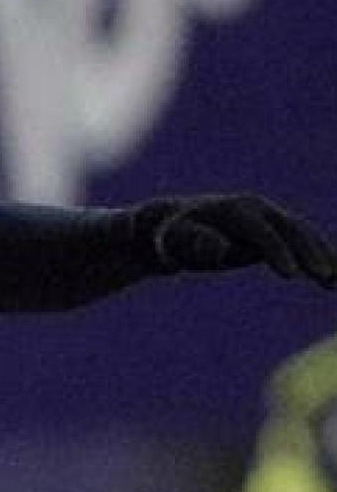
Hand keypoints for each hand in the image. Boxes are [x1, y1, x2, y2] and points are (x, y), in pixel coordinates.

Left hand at [136, 194, 336, 286]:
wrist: (173, 225)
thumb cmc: (170, 235)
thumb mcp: (174, 240)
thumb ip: (194, 243)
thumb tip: (219, 250)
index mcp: (232, 209)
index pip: (260, 231)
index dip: (275, 251)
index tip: (290, 276)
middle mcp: (256, 208)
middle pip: (289, 229)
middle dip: (308, 252)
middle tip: (325, 278)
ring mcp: (267, 217)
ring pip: (302, 234)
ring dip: (322, 255)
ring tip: (333, 282)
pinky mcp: (274, 230)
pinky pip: (303, 241)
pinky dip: (320, 255)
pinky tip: (333, 279)